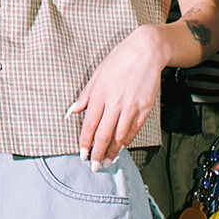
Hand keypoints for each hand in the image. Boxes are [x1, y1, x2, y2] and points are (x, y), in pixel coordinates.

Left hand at [69, 25, 165, 163]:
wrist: (146, 52)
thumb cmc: (120, 61)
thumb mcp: (97, 75)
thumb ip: (85, 96)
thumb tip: (72, 112)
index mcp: (100, 94)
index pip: (90, 125)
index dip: (86, 142)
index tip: (82, 154)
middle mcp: (115, 103)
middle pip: (104, 135)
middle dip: (98, 153)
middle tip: (94, 166)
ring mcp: (131, 107)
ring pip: (120, 137)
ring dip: (113, 152)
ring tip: (107, 162)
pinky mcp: (145, 109)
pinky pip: (134, 131)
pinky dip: (126, 142)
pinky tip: (121, 148)